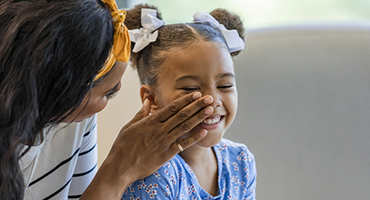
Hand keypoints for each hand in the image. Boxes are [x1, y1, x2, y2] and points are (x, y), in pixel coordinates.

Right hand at [82, 92, 212, 198]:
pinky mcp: (167, 154)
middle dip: (197, 105)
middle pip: (182, 115)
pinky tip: (204, 131)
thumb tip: (147, 102)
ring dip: (199, 117)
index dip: (185, 100)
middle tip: (209, 98)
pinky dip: (194, 138)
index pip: (172, 107)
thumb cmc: (123, 146)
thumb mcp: (129, 126)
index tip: (196, 94)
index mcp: (151, 121)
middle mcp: (160, 130)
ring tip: (210, 110)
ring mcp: (164, 142)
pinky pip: (183, 144)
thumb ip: (140, 114)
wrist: (120, 167)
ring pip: (185, 127)